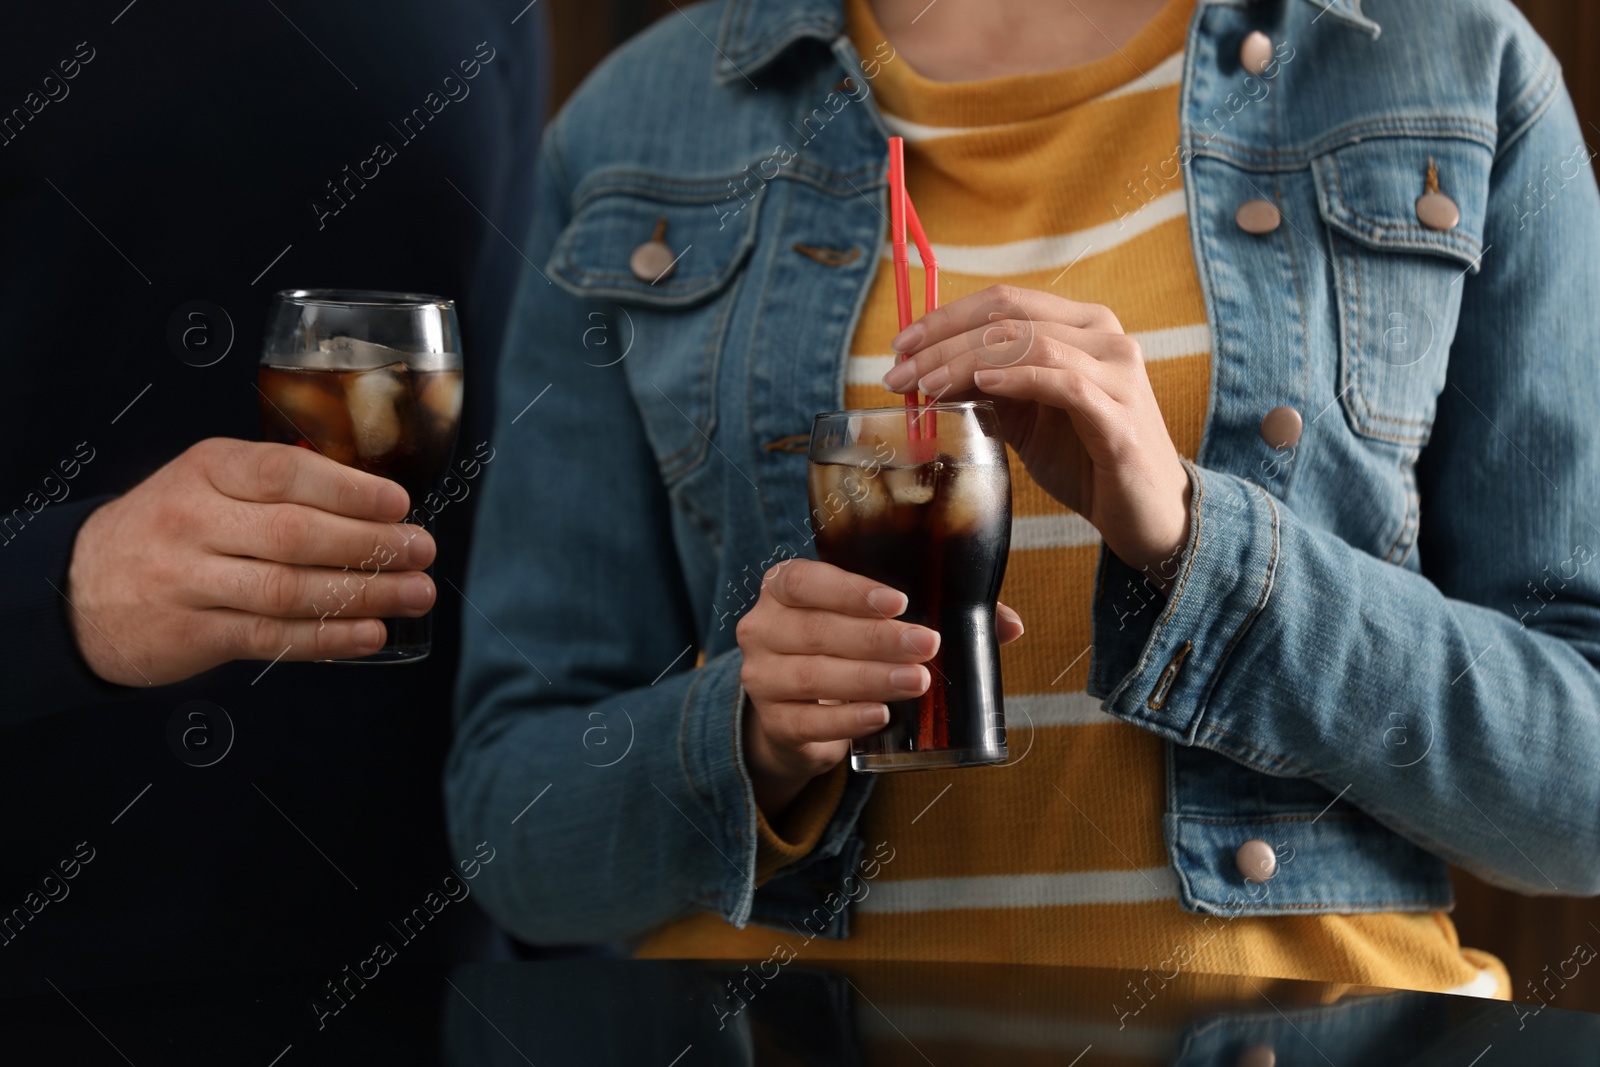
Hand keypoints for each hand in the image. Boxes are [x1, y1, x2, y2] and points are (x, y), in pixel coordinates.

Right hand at [65, 438, 436, 685]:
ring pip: (289, 589)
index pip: (286, 472)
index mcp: (208, 469)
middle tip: (422, 551)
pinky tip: (371, 634)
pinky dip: (328, 638)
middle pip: (295, 534)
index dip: (350, 490)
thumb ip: (277, 486)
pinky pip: (271, 637)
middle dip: (370, 545)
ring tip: (413, 594)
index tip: (400, 504)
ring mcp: (188, 580)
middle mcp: (194, 521)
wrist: (77, 588)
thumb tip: (379, 503)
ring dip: (362, 595)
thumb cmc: (171, 527)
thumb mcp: (209, 483)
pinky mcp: (192, 633)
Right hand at [736, 558, 1023, 817]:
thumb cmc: (846, 647)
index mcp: (784, 588)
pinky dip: (848, 720)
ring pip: (814, 677)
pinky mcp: (774, 723)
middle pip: (816, 631)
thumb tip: (1011, 625)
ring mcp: (762, 678)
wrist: (800, 709)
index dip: (849, 590)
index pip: (804, 580)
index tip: (898, 601)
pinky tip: (881, 716)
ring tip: (917, 682)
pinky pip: (809, 722)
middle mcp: (762, 628)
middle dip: (877, 639)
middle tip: (928, 646)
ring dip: (869, 679)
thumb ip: (939, 612)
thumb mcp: (877, 621)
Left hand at [883, 285, 1191, 583]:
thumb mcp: (1024, 418)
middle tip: (897, 372)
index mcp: (1081, 326)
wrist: (1145, 512)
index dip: (946, 316)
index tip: (900, 345)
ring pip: (1029, 343)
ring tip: (926, 386)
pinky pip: (1063, 382)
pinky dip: (1017, 379)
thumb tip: (926, 371)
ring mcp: (1118, 372)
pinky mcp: (1120, 414)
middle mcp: (1105, 336)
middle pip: (1010, 317)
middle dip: (943, 341)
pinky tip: (981, 386)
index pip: (1005, 301)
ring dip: (966, 362)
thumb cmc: (1084, 460)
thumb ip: (986, 388)